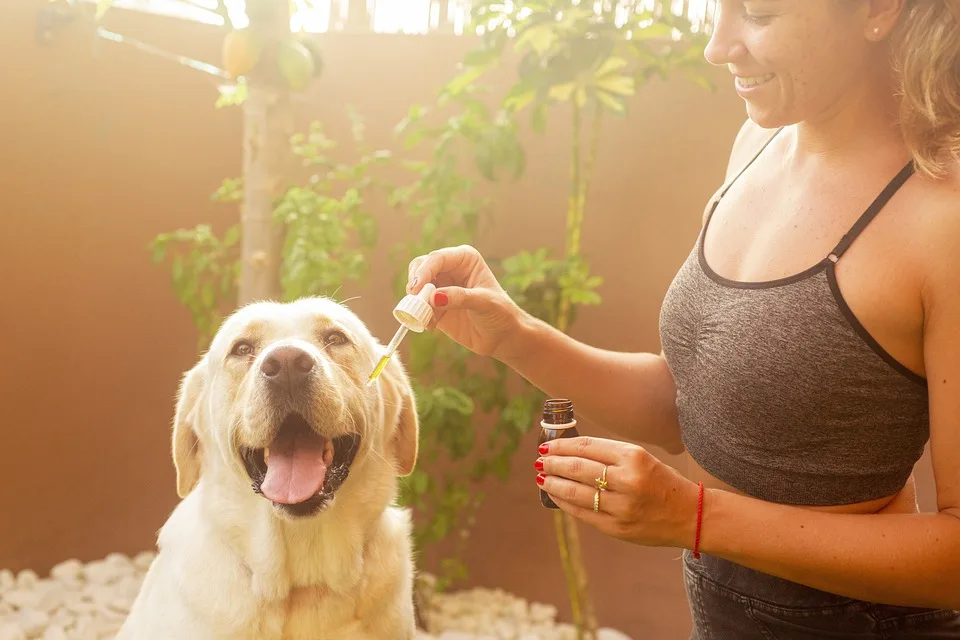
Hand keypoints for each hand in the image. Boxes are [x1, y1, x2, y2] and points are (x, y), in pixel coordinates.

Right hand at [406, 245, 526, 359]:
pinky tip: (430, 326)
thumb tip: (434, 297)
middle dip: (415, 282)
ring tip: (425, 316)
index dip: (425, 270)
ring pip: (415, 286)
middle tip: (414, 298)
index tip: (417, 287)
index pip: (438, 258)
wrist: (502, 336)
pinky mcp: (434, 306)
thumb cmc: (500, 313)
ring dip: (415, 301)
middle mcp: (449, 269)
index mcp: (464, 259)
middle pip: (420, 266)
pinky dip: (419, 315)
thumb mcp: (484, 303)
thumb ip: (460, 297)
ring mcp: (440, 287)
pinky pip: (418, 307)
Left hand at [536, 436, 699, 548]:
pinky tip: (555, 496)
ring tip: (543, 477)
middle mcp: (627, 480)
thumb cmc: (662, 482)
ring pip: (576, 492)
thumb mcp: (641, 458)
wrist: (690, 516)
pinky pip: (582, 513)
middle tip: (540, 460)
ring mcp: (621, 506)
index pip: (587, 447)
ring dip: (554, 483)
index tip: (548, 445)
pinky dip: (565, 503)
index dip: (562, 446)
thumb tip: (570, 452)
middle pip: (578, 468)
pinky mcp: (616, 527)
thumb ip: (610, 455)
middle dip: (554, 463)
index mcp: (633, 457)